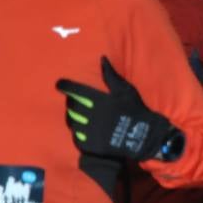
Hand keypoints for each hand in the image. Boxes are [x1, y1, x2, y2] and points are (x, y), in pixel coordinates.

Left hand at [57, 57, 174, 161]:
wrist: (143, 137)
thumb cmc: (135, 110)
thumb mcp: (126, 90)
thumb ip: (111, 76)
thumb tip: (102, 59)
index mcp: (99, 100)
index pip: (75, 91)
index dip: (65, 86)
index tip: (59, 84)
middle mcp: (91, 115)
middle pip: (72, 106)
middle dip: (72, 102)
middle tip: (76, 101)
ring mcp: (89, 131)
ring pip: (72, 121)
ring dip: (74, 117)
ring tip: (81, 116)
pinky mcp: (89, 143)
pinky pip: (76, 135)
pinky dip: (78, 131)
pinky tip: (85, 129)